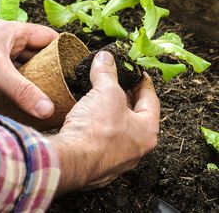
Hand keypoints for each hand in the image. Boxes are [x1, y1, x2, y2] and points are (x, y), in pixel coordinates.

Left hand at [0, 20, 58, 117]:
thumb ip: (23, 91)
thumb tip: (48, 110)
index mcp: (14, 31)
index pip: (48, 36)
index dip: (64, 47)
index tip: (76, 64)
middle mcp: (9, 40)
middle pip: (39, 50)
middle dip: (53, 64)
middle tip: (66, 81)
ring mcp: (0, 54)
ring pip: (27, 62)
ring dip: (38, 74)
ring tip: (53, 89)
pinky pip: (16, 73)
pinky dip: (24, 81)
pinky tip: (31, 93)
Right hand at [51, 51, 159, 194]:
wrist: (70, 161)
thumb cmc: (97, 130)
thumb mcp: (105, 92)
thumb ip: (107, 72)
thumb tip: (105, 58)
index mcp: (147, 131)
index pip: (151, 100)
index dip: (143, 82)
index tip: (137, 73)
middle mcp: (136, 148)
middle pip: (135, 115)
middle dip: (126, 96)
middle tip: (118, 82)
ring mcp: (117, 159)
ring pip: (118, 129)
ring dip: (111, 112)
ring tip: (101, 96)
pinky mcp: (99, 163)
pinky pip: (103, 140)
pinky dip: (98, 126)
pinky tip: (88, 117)